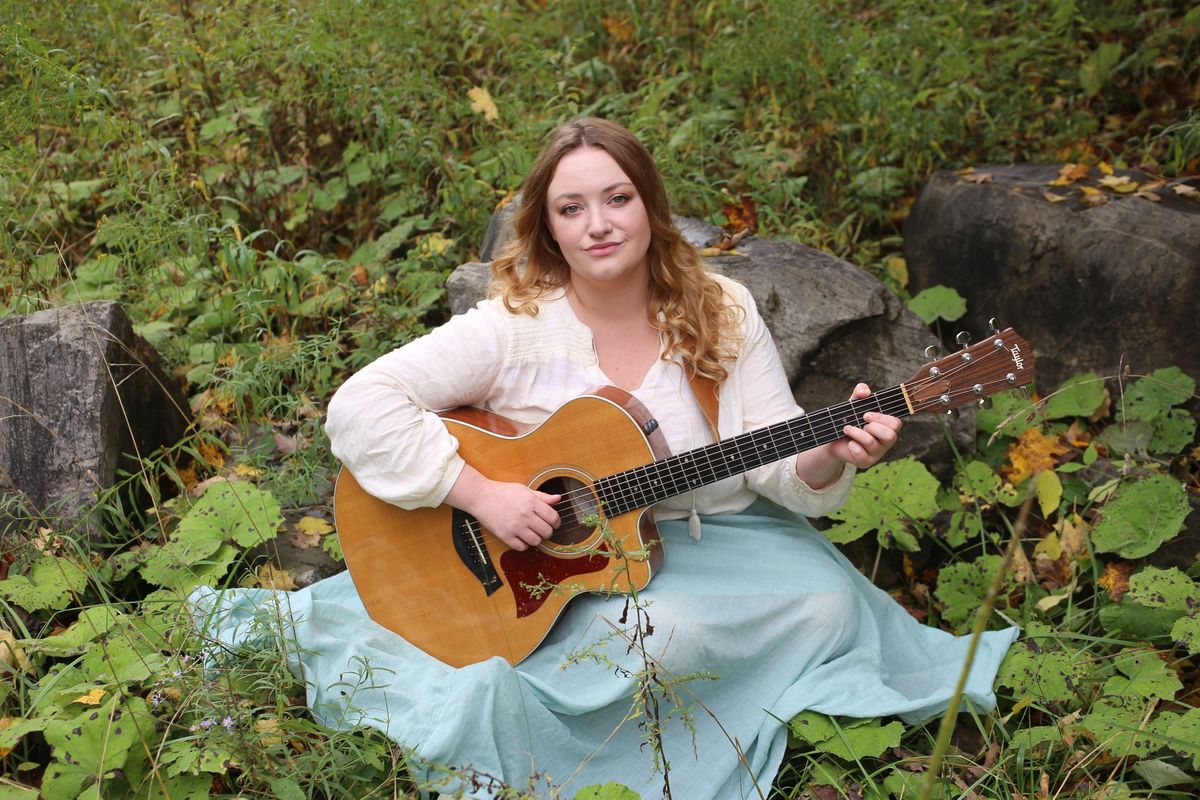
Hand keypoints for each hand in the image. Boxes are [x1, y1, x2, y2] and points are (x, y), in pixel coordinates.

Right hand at [446, 465, 560, 550]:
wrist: (480, 497)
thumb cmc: (503, 492)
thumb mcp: (524, 490)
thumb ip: (542, 496)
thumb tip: (558, 498)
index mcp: (531, 502)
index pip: (554, 518)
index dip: (556, 522)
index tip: (554, 523)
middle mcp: (525, 515)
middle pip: (547, 532)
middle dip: (547, 531)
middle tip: (542, 528)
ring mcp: (515, 527)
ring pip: (536, 541)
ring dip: (536, 538)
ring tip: (531, 533)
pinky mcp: (505, 536)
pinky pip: (522, 547)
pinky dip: (524, 544)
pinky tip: (521, 537)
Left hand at [827, 383, 901, 468]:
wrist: (834, 438)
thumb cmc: (850, 420)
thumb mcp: (854, 404)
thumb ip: (860, 392)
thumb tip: (864, 391)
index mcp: (887, 427)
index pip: (896, 424)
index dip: (882, 418)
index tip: (866, 414)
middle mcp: (885, 441)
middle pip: (891, 436)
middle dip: (874, 427)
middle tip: (862, 422)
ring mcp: (877, 453)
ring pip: (872, 443)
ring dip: (857, 433)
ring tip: (847, 429)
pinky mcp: (866, 462)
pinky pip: (862, 455)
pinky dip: (853, 447)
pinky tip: (849, 443)